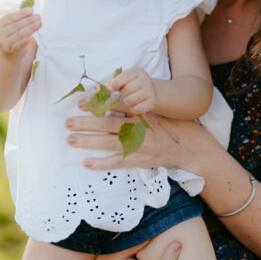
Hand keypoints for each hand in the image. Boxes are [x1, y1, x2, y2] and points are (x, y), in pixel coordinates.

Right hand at [0, 9, 40, 56]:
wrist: (10, 52)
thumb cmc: (13, 35)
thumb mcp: (13, 26)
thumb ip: (20, 19)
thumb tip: (31, 11)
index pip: (10, 17)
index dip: (21, 13)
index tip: (31, 10)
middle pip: (16, 26)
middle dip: (28, 20)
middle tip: (38, 16)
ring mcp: (3, 43)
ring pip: (18, 35)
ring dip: (30, 28)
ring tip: (39, 23)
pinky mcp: (9, 51)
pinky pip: (17, 46)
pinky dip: (23, 42)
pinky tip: (29, 39)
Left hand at [66, 105, 218, 171]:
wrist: (192, 148)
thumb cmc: (176, 126)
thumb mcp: (160, 110)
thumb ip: (140, 105)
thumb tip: (117, 95)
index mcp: (143, 113)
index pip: (116, 106)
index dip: (97, 104)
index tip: (80, 103)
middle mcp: (140, 129)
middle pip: (107, 125)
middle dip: (86, 123)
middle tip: (67, 122)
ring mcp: (139, 146)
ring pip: (108, 143)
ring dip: (88, 142)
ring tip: (70, 139)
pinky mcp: (139, 161)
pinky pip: (117, 163)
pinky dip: (101, 164)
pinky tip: (86, 162)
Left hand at [108, 67, 156, 114]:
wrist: (151, 90)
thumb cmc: (134, 83)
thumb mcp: (126, 78)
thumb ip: (116, 81)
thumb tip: (108, 86)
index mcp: (137, 72)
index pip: (125, 76)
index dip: (115, 83)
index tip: (109, 88)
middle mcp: (145, 80)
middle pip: (127, 89)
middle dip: (122, 93)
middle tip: (124, 92)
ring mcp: (150, 92)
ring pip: (130, 100)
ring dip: (127, 101)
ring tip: (130, 98)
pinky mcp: (151, 103)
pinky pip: (136, 109)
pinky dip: (132, 109)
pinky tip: (134, 104)